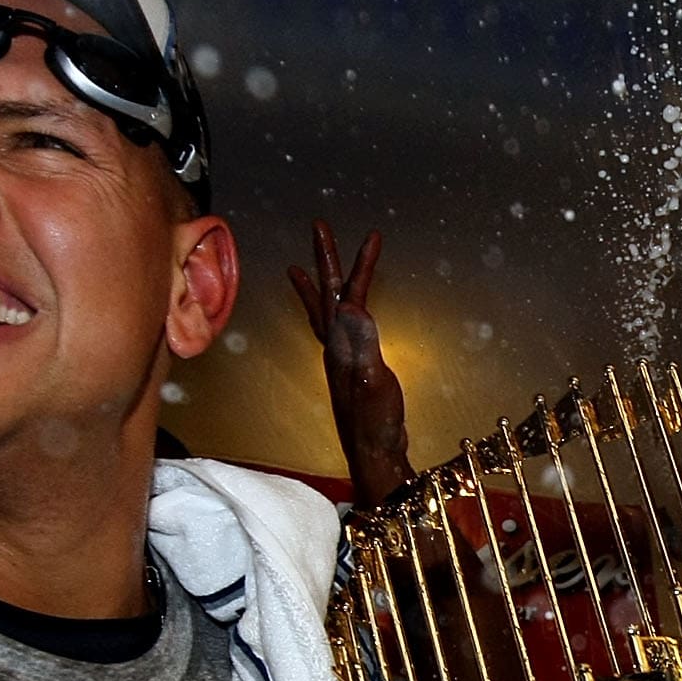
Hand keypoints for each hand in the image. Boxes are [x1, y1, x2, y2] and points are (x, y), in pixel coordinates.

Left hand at [288, 220, 415, 502]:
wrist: (375, 454)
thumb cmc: (375, 422)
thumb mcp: (371, 378)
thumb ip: (362, 341)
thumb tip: (350, 302)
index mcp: (341, 344)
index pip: (346, 293)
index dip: (357, 264)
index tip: (371, 235)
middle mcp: (336, 347)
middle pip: (327, 294)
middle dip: (326, 259)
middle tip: (320, 226)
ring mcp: (342, 358)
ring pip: (328, 312)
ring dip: (321, 286)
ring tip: (306, 267)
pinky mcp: (352, 370)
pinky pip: (340, 330)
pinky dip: (337, 314)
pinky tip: (344, 318)